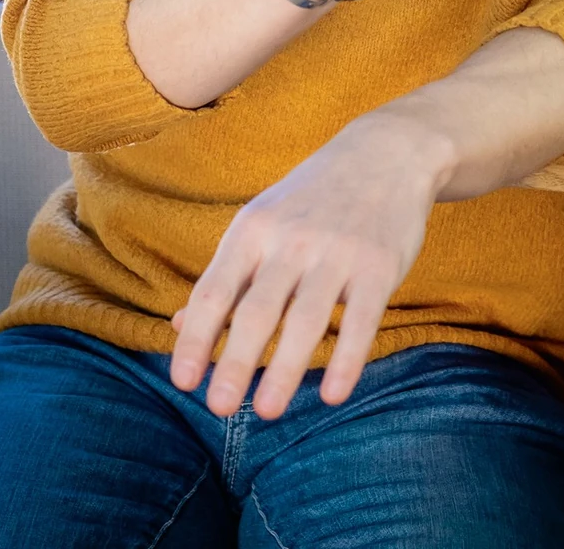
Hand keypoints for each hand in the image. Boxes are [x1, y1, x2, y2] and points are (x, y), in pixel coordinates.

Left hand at [168, 114, 442, 418]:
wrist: (385, 152)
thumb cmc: (311, 198)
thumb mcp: (261, 221)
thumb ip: (227, 275)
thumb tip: (178, 327)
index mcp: (252, 229)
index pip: (214, 291)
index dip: (195, 338)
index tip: (182, 381)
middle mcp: (290, 239)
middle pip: (256, 310)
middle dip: (235, 361)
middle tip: (218, 409)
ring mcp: (337, 252)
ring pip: (305, 319)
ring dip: (285, 369)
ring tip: (266, 411)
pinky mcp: (379, 265)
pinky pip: (361, 320)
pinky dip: (347, 359)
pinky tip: (333, 395)